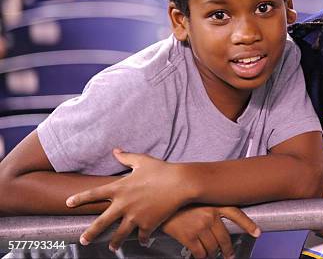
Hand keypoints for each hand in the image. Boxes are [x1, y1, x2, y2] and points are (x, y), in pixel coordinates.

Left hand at [66, 148, 187, 250]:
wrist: (180, 183)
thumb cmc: (161, 169)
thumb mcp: (142, 161)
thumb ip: (126, 157)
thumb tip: (116, 150)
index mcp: (120, 188)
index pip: (94, 194)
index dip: (79, 198)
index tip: (68, 203)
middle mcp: (123, 205)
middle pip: (101, 223)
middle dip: (90, 233)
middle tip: (83, 240)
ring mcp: (135, 217)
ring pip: (119, 235)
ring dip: (114, 243)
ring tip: (112, 247)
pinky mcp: (148, 224)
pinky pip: (142, 236)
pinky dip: (142, 239)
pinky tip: (142, 241)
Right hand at [162, 206, 260, 258]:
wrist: (161, 204)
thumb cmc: (181, 202)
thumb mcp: (200, 199)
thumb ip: (212, 207)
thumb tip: (221, 222)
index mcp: (215, 204)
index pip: (237, 214)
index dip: (248, 225)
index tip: (257, 233)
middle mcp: (210, 215)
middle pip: (225, 238)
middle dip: (227, 249)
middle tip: (228, 255)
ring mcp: (200, 226)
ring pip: (213, 248)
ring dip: (212, 253)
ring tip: (210, 254)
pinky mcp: (189, 237)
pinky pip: (200, 253)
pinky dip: (201, 256)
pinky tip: (200, 255)